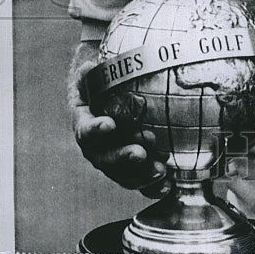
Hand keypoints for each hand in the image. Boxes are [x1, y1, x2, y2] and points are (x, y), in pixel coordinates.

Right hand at [70, 48, 170, 197]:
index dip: (96, 129)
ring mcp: (115, 161)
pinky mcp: (133, 169)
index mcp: (85, 125)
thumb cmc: (105, 83)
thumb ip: (91, 71)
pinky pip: (142, 182)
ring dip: (141, 175)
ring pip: (124, 175)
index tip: (110, 125)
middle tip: (140, 153)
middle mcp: (97, 149)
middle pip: (106, 160)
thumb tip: (89, 66)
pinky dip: (154, 187)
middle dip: (123, 158)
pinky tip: (169, 186)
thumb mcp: (95, 74)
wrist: (111, 98)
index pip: (86, 131)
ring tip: (160, 170)